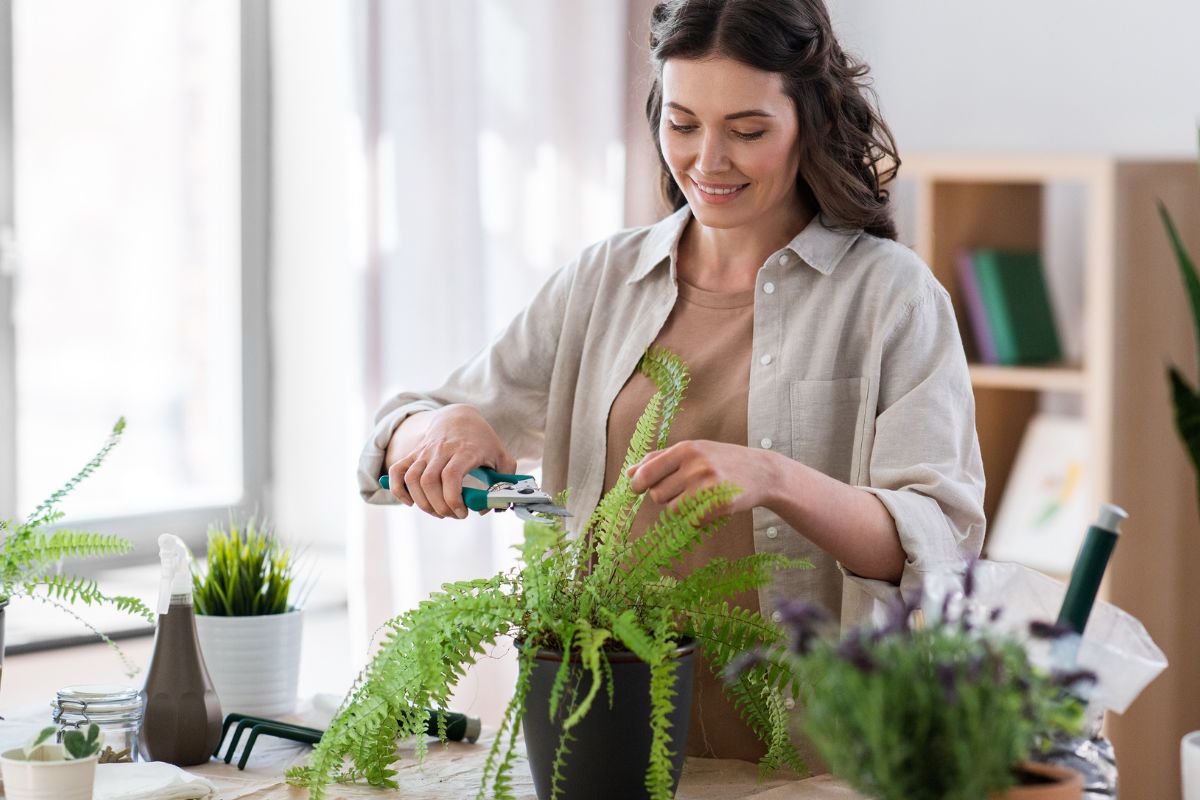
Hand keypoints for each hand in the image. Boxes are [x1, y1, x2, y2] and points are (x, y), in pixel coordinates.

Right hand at [387, 405, 516, 518]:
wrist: (459, 416)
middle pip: (429, 481)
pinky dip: (398, 489)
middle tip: (452, 514)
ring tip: (437, 511)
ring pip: (412, 479)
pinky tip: (410, 502)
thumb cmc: (482, 440)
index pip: (451, 475)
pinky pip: (398, 471)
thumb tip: (487, 507)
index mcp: (465, 451)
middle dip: (439, 506)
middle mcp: (442, 450)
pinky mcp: (414, 454)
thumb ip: (504, 481)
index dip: (453, 498)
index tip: (463, 511)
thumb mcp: (502, 456)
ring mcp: (425, 452)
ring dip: (422, 502)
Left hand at [627, 440, 777, 522]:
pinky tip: (709, 506)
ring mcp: (708, 486)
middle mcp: (696, 466)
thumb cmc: (721, 460)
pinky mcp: (719, 505)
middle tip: (682, 489)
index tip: (638, 488)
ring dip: (680, 508)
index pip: (648, 472)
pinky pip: (691, 521)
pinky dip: (696, 518)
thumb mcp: (692, 450)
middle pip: (657, 494)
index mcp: (686, 449)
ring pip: (672, 509)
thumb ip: (660, 459)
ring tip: (696, 497)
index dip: (638, 484)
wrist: (762, 472)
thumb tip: (629, 472)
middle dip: (664, 496)